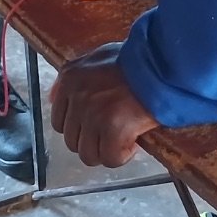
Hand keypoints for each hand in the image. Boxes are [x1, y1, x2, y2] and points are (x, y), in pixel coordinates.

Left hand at [49, 42, 158, 167]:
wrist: (162, 63)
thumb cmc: (135, 60)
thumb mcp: (96, 57)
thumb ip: (74, 75)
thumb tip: (53, 97)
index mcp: (70, 79)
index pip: (59, 121)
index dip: (80, 128)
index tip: (98, 125)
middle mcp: (77, 97)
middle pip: (72, 141)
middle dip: (93, 141)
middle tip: (113, 133)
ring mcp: (93, 114)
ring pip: (88, 154)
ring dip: (106, 151)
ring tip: (124, 139)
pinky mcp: (113, 128)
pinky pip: (110, 158)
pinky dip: (123, 155)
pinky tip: (134, 141)